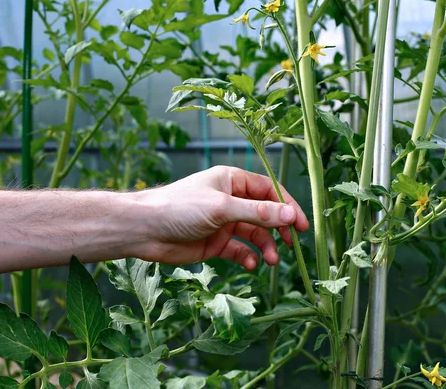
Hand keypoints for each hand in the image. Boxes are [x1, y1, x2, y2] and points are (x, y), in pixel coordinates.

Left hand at [137, 166, 308, 269]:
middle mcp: (231, 200)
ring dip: (265, 246)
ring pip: (254, 234)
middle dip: (279, 229)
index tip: (301, 225)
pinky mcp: (215, 243)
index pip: (269, 191)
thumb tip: (291, 215)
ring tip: (270, 260)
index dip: (287, 206)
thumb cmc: (180, 208)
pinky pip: (239, 249)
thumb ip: (258, 213)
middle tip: (290, 245)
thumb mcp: (222, 208)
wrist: (144, 231)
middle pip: (265, 214)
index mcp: (233, 181)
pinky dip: (247, 257)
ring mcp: (223, 222)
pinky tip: (250, 264)